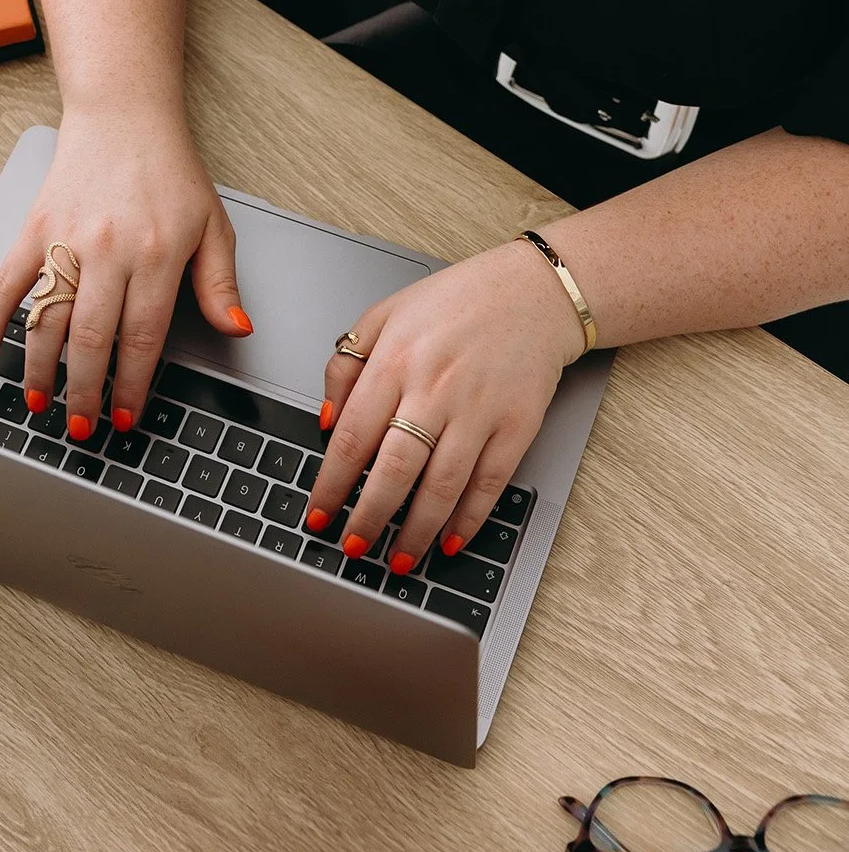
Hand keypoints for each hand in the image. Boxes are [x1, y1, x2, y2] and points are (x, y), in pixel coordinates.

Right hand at [0, 105, 251, 438]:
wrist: (124, 114)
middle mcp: (108, 249)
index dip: (132, 385)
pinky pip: (9, 280)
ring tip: (40, 402)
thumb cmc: (170, 170)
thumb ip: (220, 283)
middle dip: (85, 392)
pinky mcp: (36, 225)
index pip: (142, 338)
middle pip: (91, 339)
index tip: (125, 417)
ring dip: (40, 369)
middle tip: (81, 427)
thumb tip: (236, 329)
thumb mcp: (212, 224)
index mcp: (156, 254)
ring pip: (47, 318)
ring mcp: (66, 238)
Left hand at [304, 239, 584, 573]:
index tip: (318, 513)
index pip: (353, 436)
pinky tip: (450, 540)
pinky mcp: (517, 426)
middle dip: (369, 518)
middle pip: (394, 470)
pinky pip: (488, 485)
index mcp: (396, 359)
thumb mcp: (385, 313)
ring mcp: (479, 410)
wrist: (532, 291)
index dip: (332, 484)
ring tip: (398, 560)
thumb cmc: (455, 302)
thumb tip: (325, 421)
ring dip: (416, 532)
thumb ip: (346, 364)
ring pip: (441, 487)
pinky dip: (468, 519)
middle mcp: (435, 388)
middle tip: (353, 547)